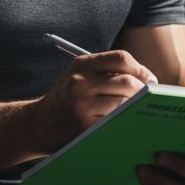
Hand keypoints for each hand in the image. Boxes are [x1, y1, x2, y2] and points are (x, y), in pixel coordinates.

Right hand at [32, 50, 157, 151]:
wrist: (36, 125)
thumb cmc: (64, 101)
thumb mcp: (77, 77)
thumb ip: (105, 73)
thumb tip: (145, 79)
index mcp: (81, 65)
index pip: (121, 58)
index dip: (140, 69)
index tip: (149, 80)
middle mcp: (80, 82)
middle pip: (127, 81)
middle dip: (143, 91)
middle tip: (148, 99)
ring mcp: (81, 104)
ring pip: (123, 103)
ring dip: (134, 108)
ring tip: (136, 111)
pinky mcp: (83, 126)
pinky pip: (115, 121)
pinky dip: (123, 122)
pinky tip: (124, 124)